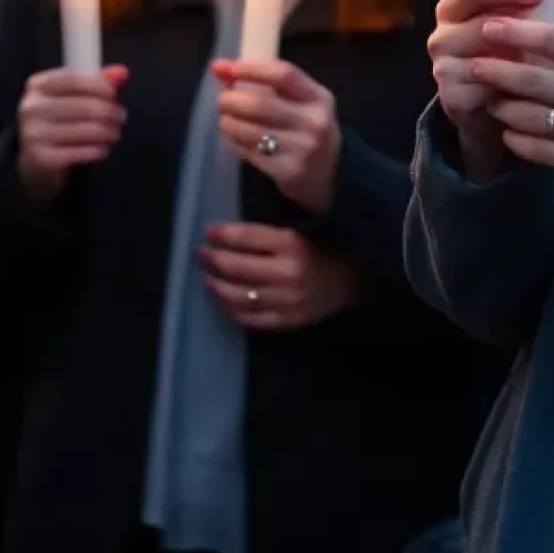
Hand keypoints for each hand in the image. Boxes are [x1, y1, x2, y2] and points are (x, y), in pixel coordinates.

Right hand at [16, 64, 128, 205]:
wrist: (32, 159)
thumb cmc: (56, 122)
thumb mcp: (70, 97)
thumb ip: (95, 82)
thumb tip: (121, 72)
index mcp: (38, 85)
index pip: (74, 80)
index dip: (100, 86)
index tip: (114, 94)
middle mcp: (32, 107)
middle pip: (83, 106)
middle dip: (109, 112)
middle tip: (121, 117)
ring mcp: (33, 133)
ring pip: (84, 130)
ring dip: (107, 132)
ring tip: (114, 133)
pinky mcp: (40, 158)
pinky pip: (78, 152)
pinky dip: (96, 150)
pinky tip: (103, 148)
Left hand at [198, 223, 357, 330]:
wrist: (354, 282)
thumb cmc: (325, 249)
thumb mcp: (300, 232)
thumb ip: (268, 235)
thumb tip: (228, 234)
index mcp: (292, 244)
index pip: (247, 238)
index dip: (223, 234)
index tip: (207, 231)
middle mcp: (287, 273)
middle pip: (238, 268)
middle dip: (213, 260)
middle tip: (200, 254)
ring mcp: (286, 301)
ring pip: (239, 296)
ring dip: (216, 286)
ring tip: (206, 278)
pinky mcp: (287, 321)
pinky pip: (251, 319)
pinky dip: (231, 310)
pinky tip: (222, 301)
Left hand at [210, 59, 340, 213]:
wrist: (330, 172)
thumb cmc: (308, 127)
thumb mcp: (301, 100)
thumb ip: (266, 81)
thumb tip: (219, 68)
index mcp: (319, 98)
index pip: (283, 74)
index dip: (250, 68)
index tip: (224, 68)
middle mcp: (314, 122)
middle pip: (261, 103)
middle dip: (231, 99)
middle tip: (222, 100)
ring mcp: (302, 149)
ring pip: (249, 130)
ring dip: (228, 121)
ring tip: (225, 118)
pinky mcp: (288, 172)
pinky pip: (249, 152)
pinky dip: (234, 141)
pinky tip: (233, 136)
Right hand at [428, 0, 545, 176]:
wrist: (499, 118)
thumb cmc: (516, 66)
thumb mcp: (524, 36)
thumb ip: (535, 14)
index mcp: (459, 6)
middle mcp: (445, 28)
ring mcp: (442, 60)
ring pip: (474, 34)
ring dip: (507, 33)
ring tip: (539, 38)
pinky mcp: (449, 94)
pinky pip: (478, 80)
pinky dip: (505, 79)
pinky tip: (530, 81)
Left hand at [468, 2, 553, 188]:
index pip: (553, 39)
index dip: (517, 30)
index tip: (489, 24)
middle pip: (532, 78)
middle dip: (495, 69)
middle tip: (471, 61)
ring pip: (529, 116)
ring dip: (502, 105)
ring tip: (488, 95)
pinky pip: (538, 150)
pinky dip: (517, 139)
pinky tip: (507, 129)